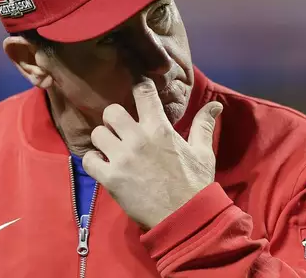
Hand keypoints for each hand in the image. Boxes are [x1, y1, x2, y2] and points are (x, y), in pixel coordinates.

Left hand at [82, 78, 222, 229]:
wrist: (185, 218)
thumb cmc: (195, 184)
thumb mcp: (203, 152)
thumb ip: (204, 125)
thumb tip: (216, 105)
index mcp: (159, 129)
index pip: (143, 93)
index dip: (139, 87)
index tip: (138, 91)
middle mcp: (137, 139)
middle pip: (111, 111)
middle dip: (114, 118)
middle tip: (120, 128)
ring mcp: (122, 159)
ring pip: (97, 134)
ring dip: (103, 140)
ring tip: (111, 148)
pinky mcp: (110, 178)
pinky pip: (89, 160)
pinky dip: (93, 161)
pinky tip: (103, 165)